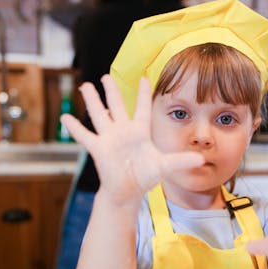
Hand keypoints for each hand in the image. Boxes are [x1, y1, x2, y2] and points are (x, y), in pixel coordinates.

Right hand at [60, 75, 203, 204]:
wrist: (127, 191)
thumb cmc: (145, 177)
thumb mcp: (165, 166)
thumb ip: (181, 160)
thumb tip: (202, 159)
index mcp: (140, 132)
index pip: (142, 108)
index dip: (143, 94)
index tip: (145, 78)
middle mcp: (123, 131)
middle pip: (116, 106)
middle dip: (112, 91)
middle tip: (106, 76)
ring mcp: (109, 139)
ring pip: (99, 115)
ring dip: (93, 101)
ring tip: (86, 85)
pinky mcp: (98, 149)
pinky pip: (85, 135)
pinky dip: (75, 127)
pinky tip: (65, 116)